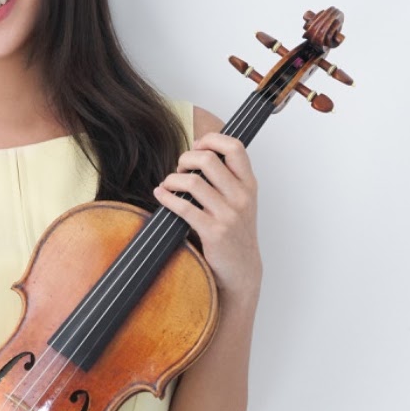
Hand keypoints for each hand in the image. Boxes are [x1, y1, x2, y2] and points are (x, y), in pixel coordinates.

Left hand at [153, 132, 261, 299]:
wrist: (242, 270)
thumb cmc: (235, 232)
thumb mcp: (240, 201)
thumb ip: (226, 179)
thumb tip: (196, 154)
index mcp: (249, 184)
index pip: (235, 147)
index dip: (211, 140)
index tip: (197, 146)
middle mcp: (242, 196)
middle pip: (208, 160)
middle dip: (186, 160)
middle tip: (179, 168)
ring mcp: (229, 214)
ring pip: (193, 183)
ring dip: (173, 180)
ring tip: (168, 184)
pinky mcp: (214, 232)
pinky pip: (184, 207)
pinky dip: (166, 197)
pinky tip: (160, 195)